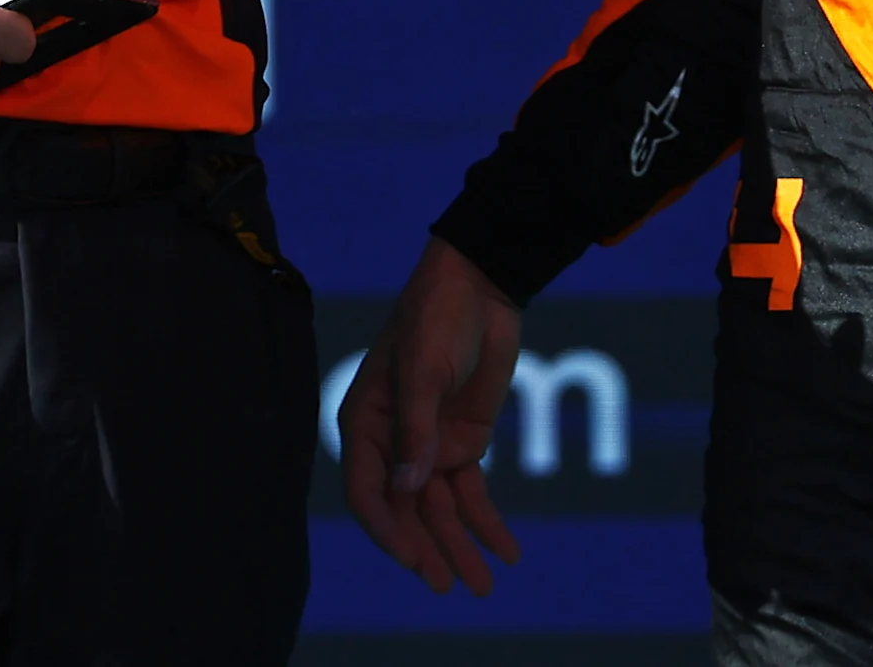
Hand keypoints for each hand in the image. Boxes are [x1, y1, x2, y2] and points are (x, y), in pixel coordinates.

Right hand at [341, 238, 525, 596]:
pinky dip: (488, 523)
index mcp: (364, 424)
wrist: (480, 286)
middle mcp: (392, 445)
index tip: (414, 557)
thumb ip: (417, 429)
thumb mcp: (422, 367)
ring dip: (460, 547)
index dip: (388, 529)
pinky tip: (507, 551)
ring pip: (441, 511)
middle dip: (429, 549)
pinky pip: (473, 494)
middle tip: (449, 585)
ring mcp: (429, 448)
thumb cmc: (435, 317)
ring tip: (483, 586)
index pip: (368, 491)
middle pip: (407, 510)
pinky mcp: (464, 444)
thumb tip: (409, 486)